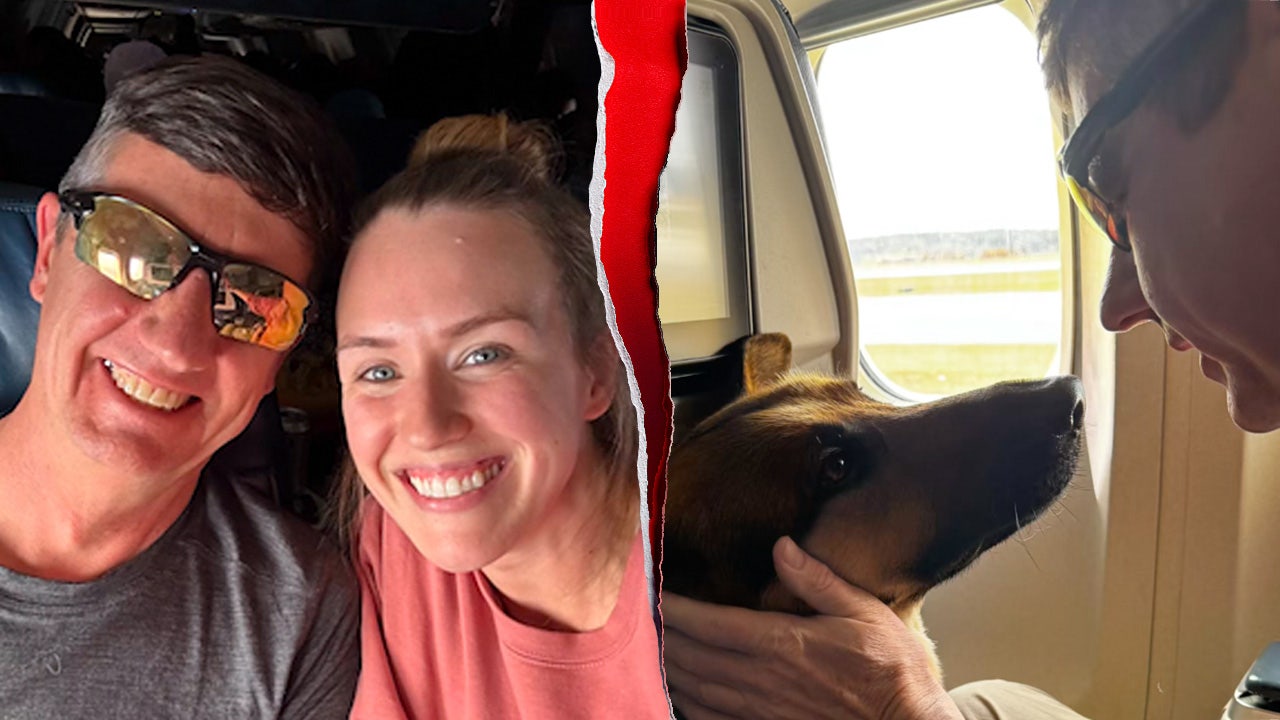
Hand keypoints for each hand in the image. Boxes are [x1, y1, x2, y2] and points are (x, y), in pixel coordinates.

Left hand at [661, 537, 961, 719]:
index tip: (649, 589)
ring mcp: (760, 711)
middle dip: (658, 634)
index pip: (707, 622)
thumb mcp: (865, 612)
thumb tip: (781, 545)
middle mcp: (761, 679)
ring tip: (644, 647)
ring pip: (693, 689)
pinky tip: (674, 690)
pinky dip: (685, 703)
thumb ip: (818, 579)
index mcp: (781, 643)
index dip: (672, 607)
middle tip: (634, 615)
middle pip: (690, 656)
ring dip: (666, 666)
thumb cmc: (893, 672)